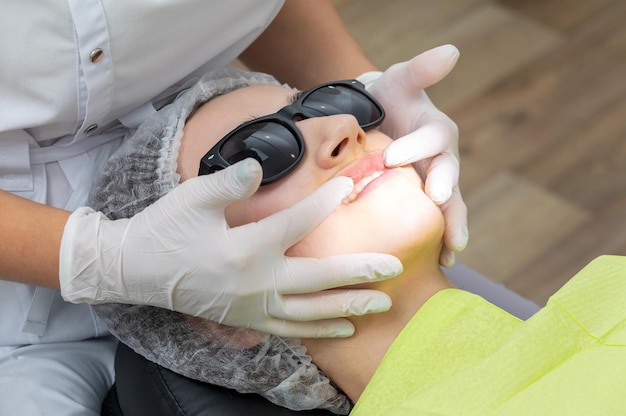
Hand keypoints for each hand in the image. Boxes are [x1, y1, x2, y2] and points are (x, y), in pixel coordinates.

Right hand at [59, 159, 401, 337]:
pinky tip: (344, 326)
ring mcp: (252, 306)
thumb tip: (261, 167)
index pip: (295, 224)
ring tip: (381, 302)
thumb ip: (230, 183)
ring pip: (310, 312)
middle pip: (317, 279)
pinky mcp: (247, 319)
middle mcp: (254, 283)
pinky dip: (319, 329)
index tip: (349, 187)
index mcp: (242, 250)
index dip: (324, 203)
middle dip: (358, 271)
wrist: (134, 270)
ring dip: (348, 305)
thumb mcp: (192, 199)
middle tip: (394, 266)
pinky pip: (290, 329)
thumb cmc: (163, 230)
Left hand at [358, 45, 467, 266]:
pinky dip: (443, 240)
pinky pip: (437, 221)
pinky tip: (443, 260)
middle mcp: (441, 158)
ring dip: (452, 225)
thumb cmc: (389, 99)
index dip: (416, 146)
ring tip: (452, 249)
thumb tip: (452, 51)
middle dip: (445, 191)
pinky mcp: (424, 200)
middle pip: (449, 176)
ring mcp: (434, 182)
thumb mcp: (400, 80)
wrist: (378, 121)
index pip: (432, 138)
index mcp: (436, 130)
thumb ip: (421, 69)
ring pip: (449, 205)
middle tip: (436, 201)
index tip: (392, 156)